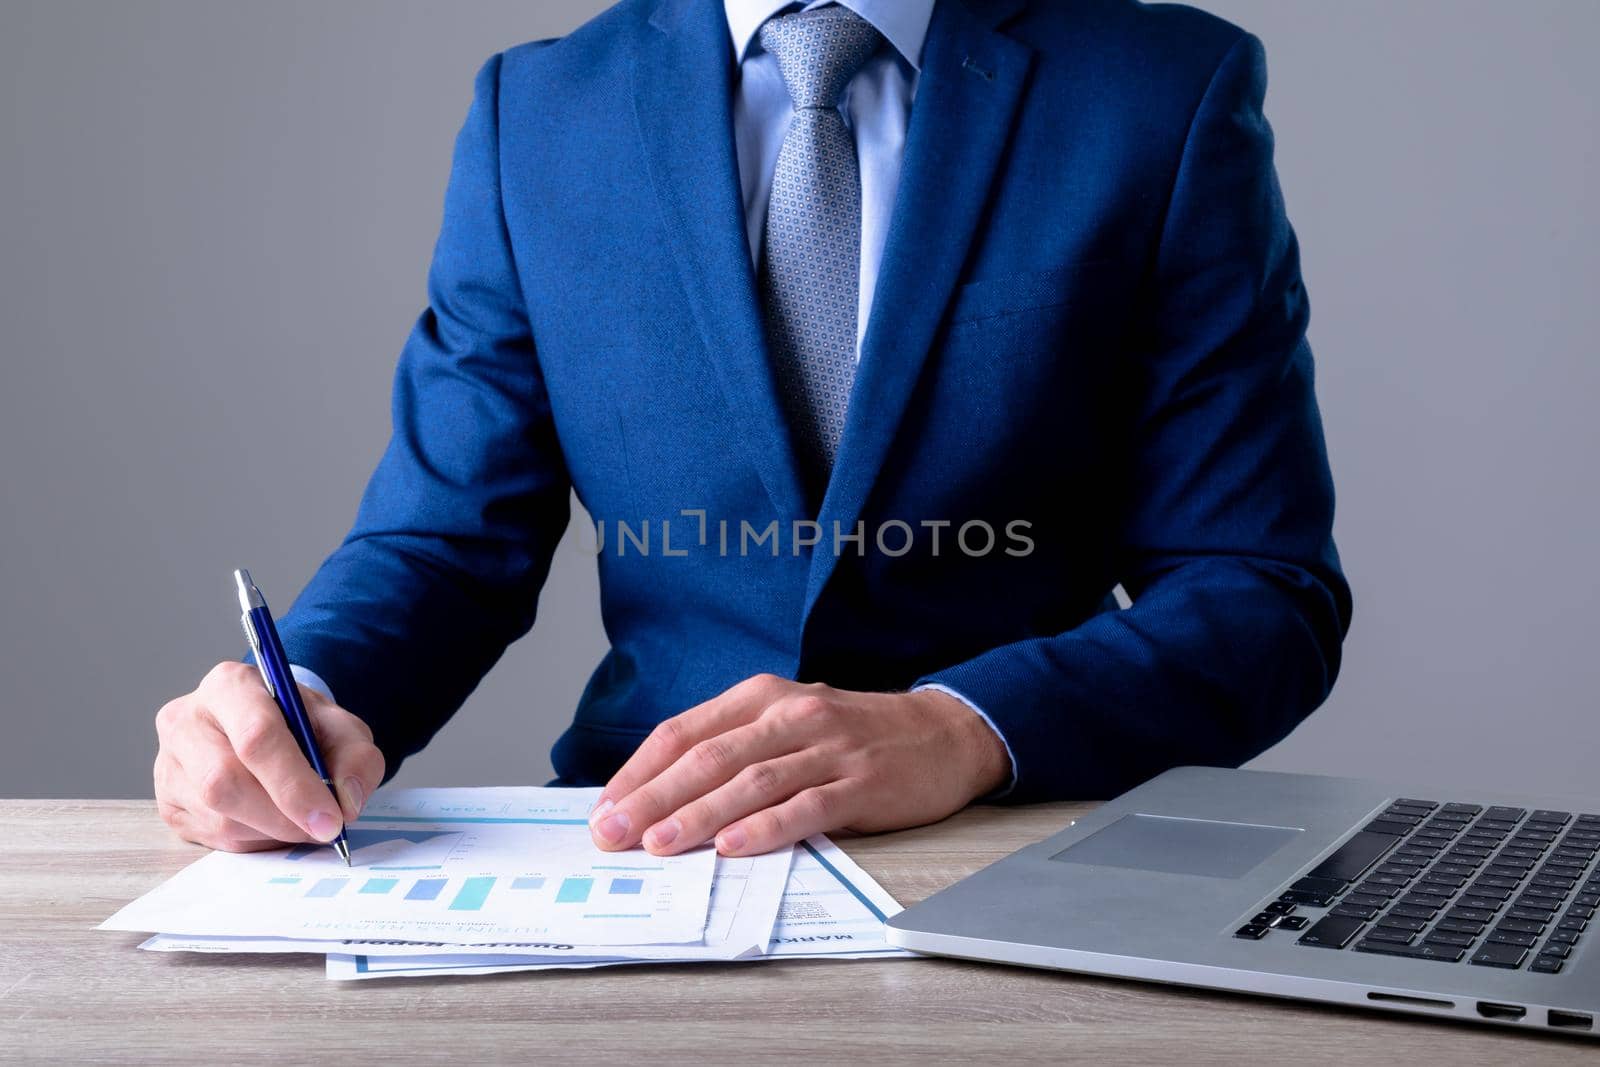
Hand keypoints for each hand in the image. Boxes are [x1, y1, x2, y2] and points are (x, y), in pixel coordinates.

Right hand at [153, 662, 384, 851]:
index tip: (330, 817)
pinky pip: (212, 837)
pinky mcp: (167, 803)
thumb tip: (347, 800)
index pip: (256, 737)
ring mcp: (168, 764)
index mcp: (230, 686)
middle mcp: (186, 720)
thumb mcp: (340, 727)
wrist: (266, 730)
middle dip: (282, 816)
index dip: (295, 784)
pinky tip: (273, 824)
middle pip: (224, 781)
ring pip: (218, 816)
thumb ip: (355, 756)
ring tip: (301, 820)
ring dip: (272, 831)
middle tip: (323, 829)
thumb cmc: (301, 726)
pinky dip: (254, 840)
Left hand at [588, 675, 1009, 856]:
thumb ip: (733, 747)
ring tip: (660, 843)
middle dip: (652, 798)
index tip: (604, 807)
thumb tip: (660, 793)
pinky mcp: (861, 784)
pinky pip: (805, 807)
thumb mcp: (788, 721)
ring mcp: (827, 749)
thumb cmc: (853, 734)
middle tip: (612, 832)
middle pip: (708, 757)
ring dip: (698, 815)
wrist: (944, 733)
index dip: (639, 771)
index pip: (684, 732)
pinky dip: (765, 827)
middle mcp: (790, 715)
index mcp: (761, 697)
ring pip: (750, 782)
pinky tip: (734, 846)